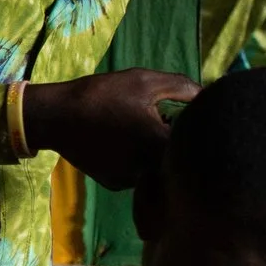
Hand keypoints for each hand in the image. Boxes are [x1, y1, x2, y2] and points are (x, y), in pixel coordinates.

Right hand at [25, 70, 197, 188]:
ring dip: (154, 152)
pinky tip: (121, 143)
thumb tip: (209, 94)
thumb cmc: (103, 95)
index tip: (177, 114)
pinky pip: (138, 174)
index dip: (191, 126)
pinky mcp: (115, 184)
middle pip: (175, 159)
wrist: (57, 117)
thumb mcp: (145, 81)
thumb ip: (183, 87)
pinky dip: (136, 161)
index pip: (194, 141)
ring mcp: (131, 180)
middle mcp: (148, 170)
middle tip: (159, 120)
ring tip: (137, 130)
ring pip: (156, 168)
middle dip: (172, 140)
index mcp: (160, 145)